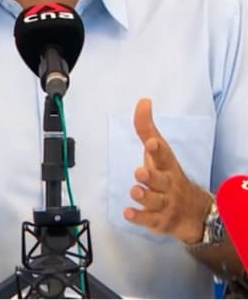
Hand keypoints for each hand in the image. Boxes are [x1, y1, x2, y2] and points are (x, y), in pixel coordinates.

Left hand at [123, 98, 210, 243]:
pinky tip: (128, 213)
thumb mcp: (160, 153)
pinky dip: (139, 218)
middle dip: (151, 176)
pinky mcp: (160, 222)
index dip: (157, 149)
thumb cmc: (169, 176)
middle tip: (139, 172)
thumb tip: (143, 101)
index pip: (164, 156)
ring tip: (135, 191)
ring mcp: (166, 205)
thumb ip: (147, 129)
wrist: (195, 213)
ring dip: (145, 196)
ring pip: (156, 202)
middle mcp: (169, 185)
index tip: (151, 143)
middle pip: (161, 180)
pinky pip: (150, 221)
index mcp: (168, 166)